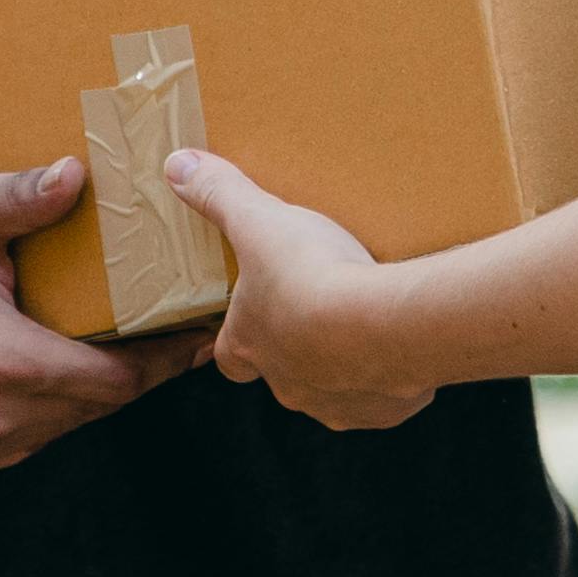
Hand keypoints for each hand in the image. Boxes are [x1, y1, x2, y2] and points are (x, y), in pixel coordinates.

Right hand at [0, 158, 212, 483]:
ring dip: (86, 394)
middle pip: (93, 407)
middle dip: (132, 373)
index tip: (199, 339)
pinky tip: (53, 373)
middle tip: (169, 338)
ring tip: (117, 351)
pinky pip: (21, 440)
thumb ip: (24, 199)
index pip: (114, 380)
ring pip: (59, 428)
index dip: (163, 362)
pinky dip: (43, 412)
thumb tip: (79, 176)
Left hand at [169, 150, 435, 434]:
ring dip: (345, 363)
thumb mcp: (259, 222)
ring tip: (366, 323)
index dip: (239, 334)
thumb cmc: (311, 274)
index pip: (229, 356)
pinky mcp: (383, 410)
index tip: (254, 314)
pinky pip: (382, 397)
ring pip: (334, 388)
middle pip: (284, 374)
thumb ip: (220, 195)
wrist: (384, 324)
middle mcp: (287, 385)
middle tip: (321, 309)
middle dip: (299, 346)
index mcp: (250, 344)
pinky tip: (401, 340)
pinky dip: (389, 374)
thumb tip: (176, 166)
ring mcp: (336, 404)